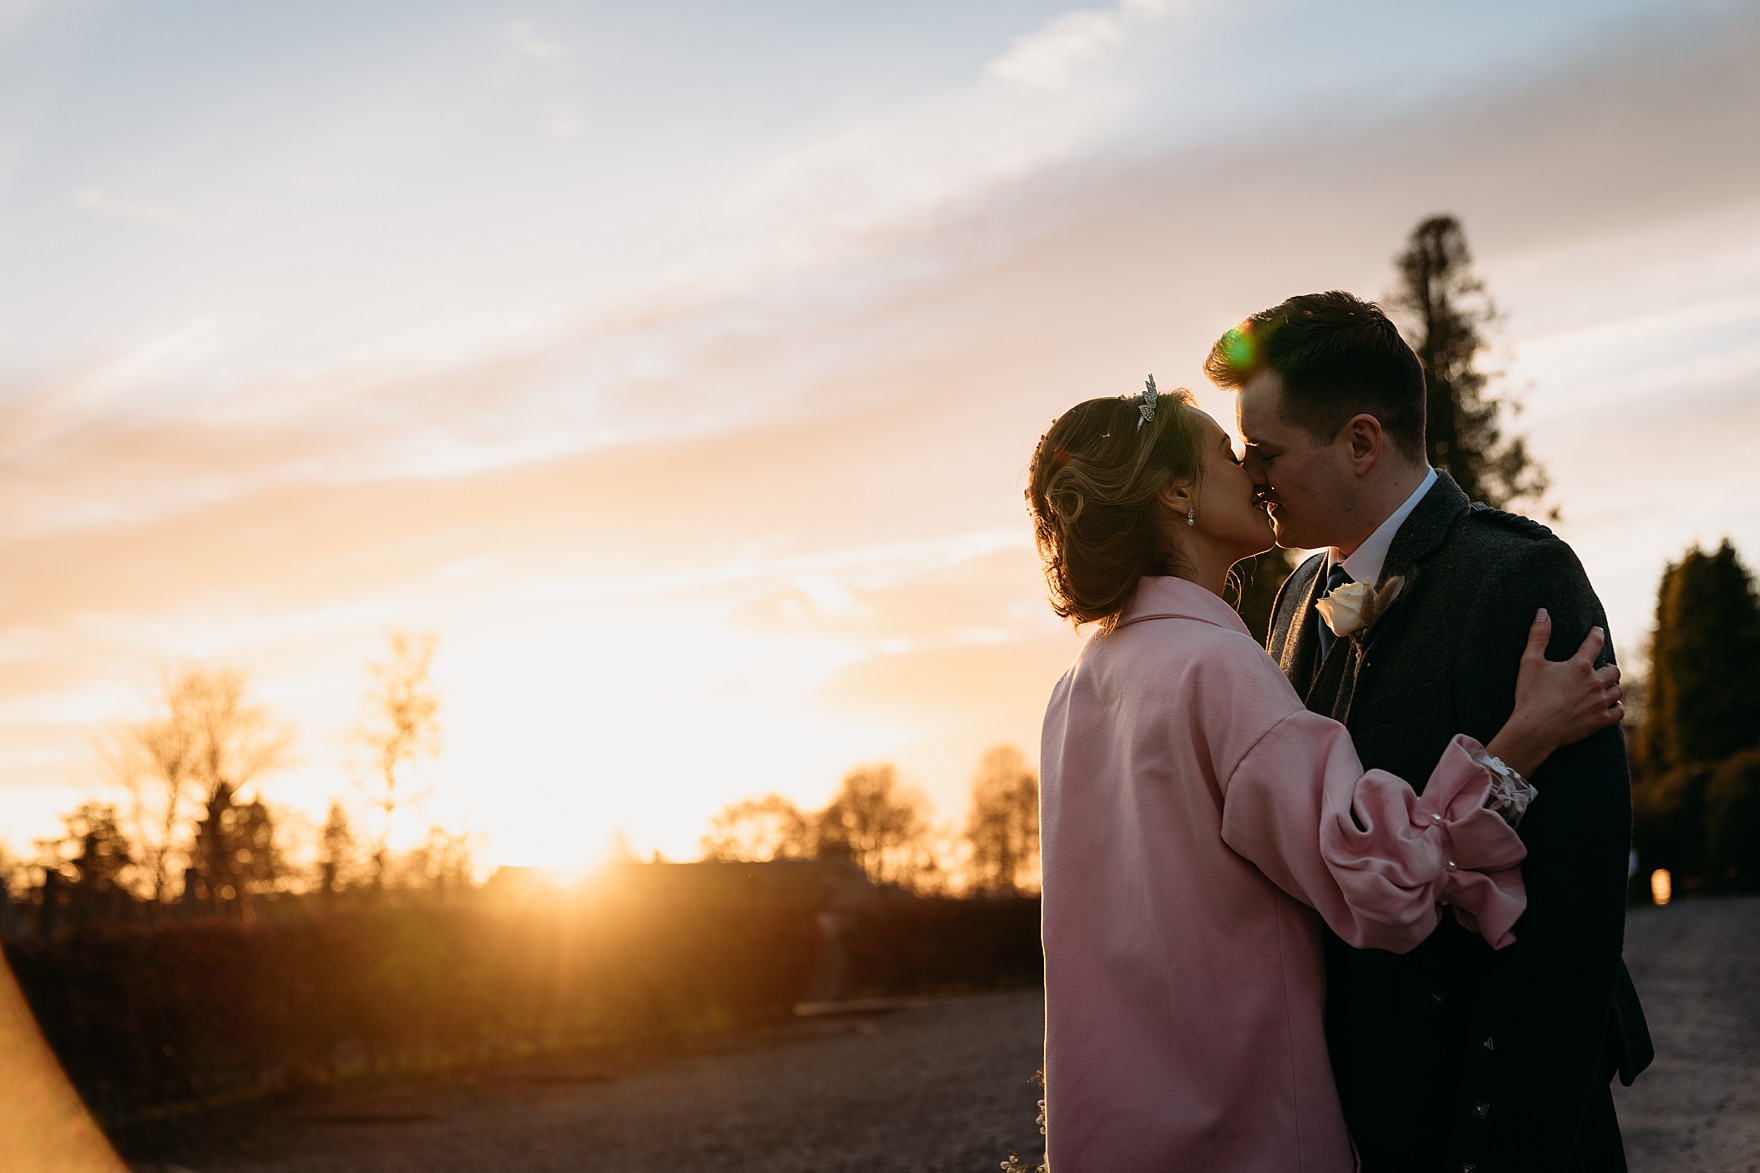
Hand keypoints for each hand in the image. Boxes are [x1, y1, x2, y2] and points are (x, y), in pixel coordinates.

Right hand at [1489, 609, 1623, 776]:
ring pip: (1617, 690)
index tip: (1597, 631)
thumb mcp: (1529, 662)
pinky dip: (1616, 706)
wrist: (1535, 730)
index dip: (1596, 634)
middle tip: (1599, 668)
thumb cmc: (1530, 695)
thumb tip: (1543, 611)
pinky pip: (1618, 711)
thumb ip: (1538, 636)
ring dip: (1611, 687)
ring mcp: (1599, 703)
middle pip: (1613, 670)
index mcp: (1579, 666)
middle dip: (1607, 667)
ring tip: (1604, 687)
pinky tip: (1609, 705)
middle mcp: (1594, 683)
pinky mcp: (1600, 721)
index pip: (1594, 643)